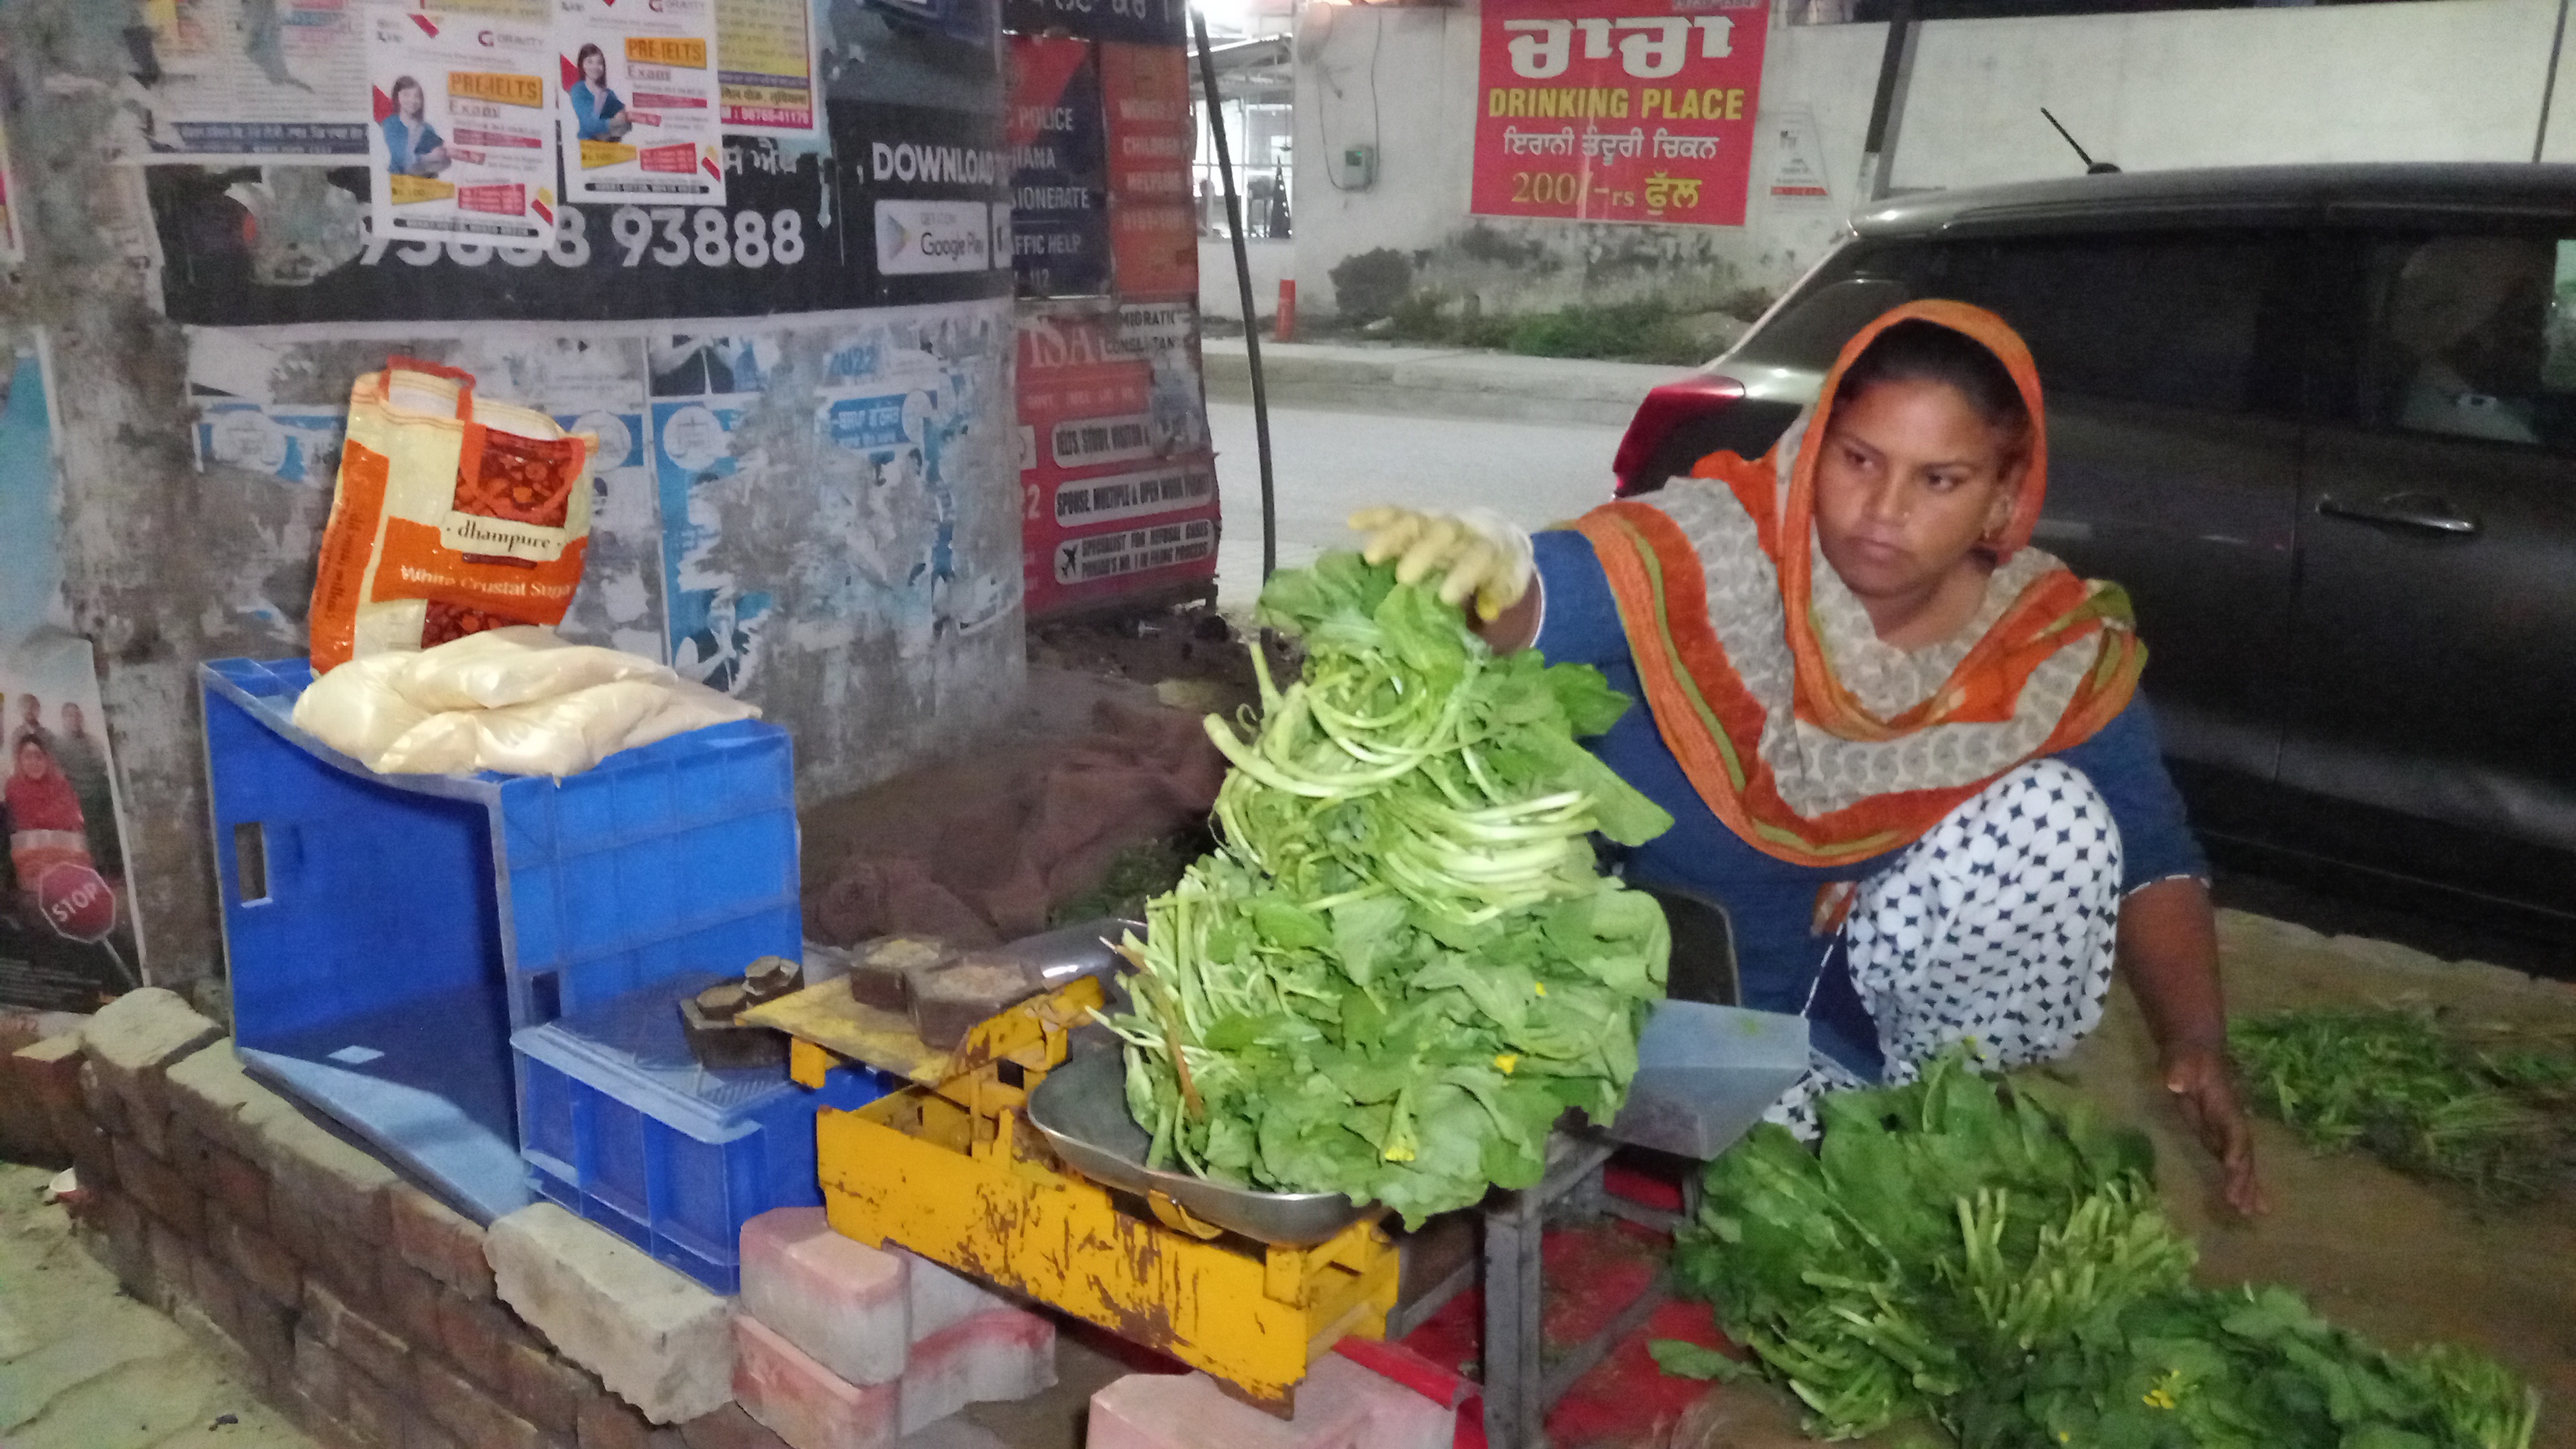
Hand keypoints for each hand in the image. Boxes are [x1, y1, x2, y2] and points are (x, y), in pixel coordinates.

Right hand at [1348, 505, 1534, 621]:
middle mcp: (1462, 529)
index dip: (1463, 573)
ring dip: (1393, 535)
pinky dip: (1375, 516)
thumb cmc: (1500, 567)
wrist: (1500, 535)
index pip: (1478, 555)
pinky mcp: (1418, 519)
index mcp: (1489, 546)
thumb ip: (1499, 595)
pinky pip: (1396, 513)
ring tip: (1371, 557)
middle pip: (1443, 531)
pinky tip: (1352, 523)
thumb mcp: (1509, 584)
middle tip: (1403, 578)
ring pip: (1415, 520)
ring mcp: (1437, 521)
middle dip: (1423, 552)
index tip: (1445, 597)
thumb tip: (1487, 610)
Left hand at [2165, 1044, 2266, 1217]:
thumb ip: (2179, 1070)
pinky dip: (2239, 1182)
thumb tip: (2174, 1083)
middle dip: (2244, 1178)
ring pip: (2242, 1162)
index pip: (2234, 1129)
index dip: (2235, 1146)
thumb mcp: (2180, 1059)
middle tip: (2243, 1207)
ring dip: (2247, 1187)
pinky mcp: (2217, 1136)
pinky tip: (2246, 1203)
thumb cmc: (2187, 1056)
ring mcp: (2226, 1130)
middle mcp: (2230, 1121)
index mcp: (2224, 1105)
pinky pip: (2232, 1163)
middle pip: (2242, 1152)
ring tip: (2253, 1213)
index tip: (2232, 1166)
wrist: (2195, 1051)